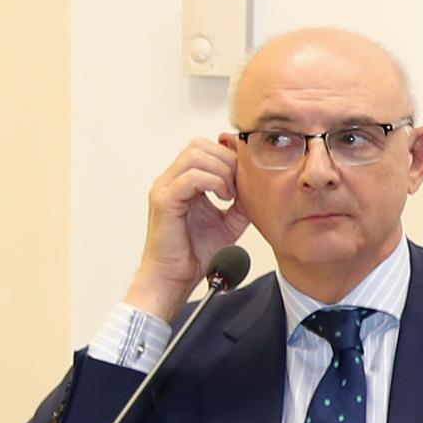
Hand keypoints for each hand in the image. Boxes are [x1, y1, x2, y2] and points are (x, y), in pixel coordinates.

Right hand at [125, 136, 248, 320]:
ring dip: (222, 171)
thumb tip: (259, 187)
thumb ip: (241, 203)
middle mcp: (171, 179)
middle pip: (199, 145)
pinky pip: (190, 177)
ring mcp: (165, 187)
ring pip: (195, 155)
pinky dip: (213, 182)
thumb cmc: (195, 253)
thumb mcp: (229, 223)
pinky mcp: (164, 200)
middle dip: (227, 161)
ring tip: (231, 195)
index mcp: (183, 181)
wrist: (175, 278)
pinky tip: (224, 198)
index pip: (205, 148)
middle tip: (240, 186)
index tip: (246, 178)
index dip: (230, 157)